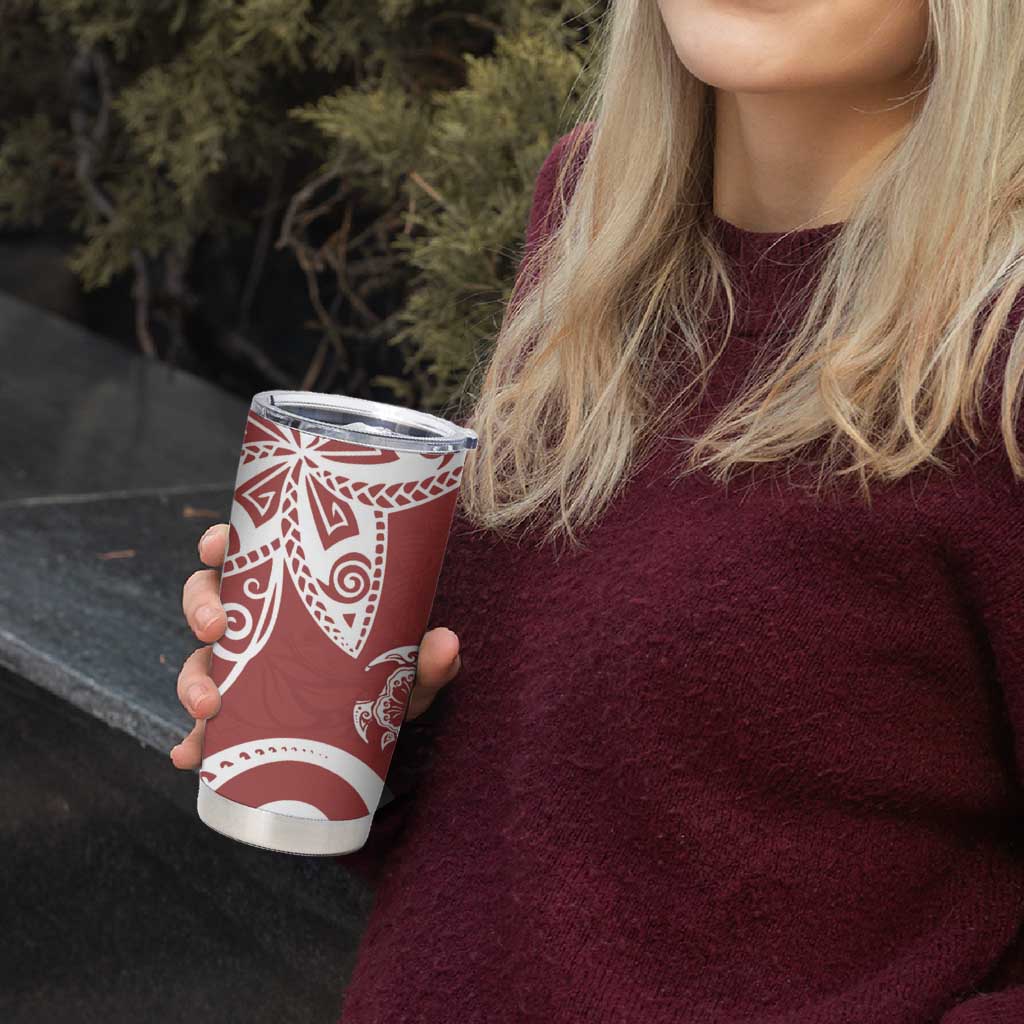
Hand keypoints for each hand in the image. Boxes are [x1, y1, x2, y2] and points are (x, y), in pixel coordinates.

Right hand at [169, 523, 461, 768]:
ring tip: (208, 707)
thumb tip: (446, 643)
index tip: (218, 545)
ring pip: (199, 660)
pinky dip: (192, 741)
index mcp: (291, 588)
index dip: (221, 543)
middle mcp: (260, 621)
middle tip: (216, 629)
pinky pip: (206, 726)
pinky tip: (188, 756)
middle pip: (208, 600)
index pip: (246, 552)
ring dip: (192, 680)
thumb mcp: (410, 666)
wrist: (386, 721)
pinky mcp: (243, 715)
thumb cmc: (391, 670)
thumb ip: (428, 658)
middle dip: (201, 610)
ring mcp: (246, 667)